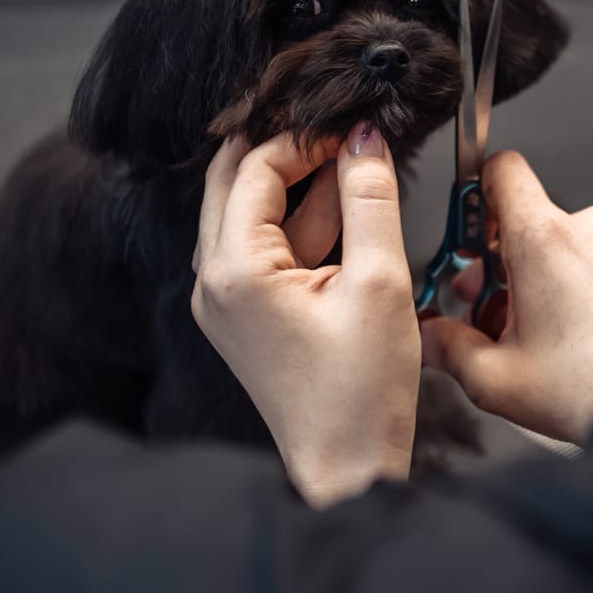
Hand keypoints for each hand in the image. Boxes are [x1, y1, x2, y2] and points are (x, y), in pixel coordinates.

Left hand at [193, 123, 420, 503]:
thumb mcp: (379, 281)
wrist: (347, 467)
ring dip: (299, 186)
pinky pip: (266, 249)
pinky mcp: (247, 316)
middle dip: (288, 150)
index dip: (306, 137)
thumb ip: (371, 198)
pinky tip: (347, 210)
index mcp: (232, 271)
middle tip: (342, 130)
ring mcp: (224, 301)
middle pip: (234, 183)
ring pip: (251, 213)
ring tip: (357, 166)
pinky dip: (301, 224)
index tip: (354, 125)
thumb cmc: (361, 393)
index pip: (255, 169)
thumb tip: (365, 138)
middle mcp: (212, 282)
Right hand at [420, 152, 592, 443]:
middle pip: (533, 220)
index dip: (480, 191)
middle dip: (508, 260)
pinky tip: (585, 327)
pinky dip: (592, 281)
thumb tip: (429, 336)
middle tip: (498, 307)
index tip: (473, 227)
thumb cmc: (590, 391)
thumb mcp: (495, 378)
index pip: (503, 170)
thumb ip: (448, 347)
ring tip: (547, 329)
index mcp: (545, 239)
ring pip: (572, 242)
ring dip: (552, 274)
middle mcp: (592, 227)